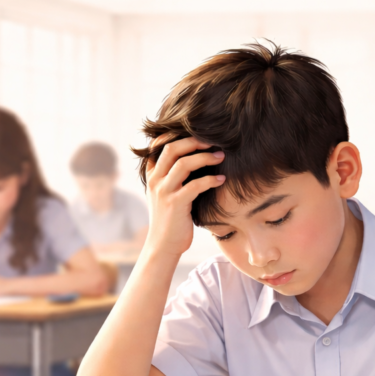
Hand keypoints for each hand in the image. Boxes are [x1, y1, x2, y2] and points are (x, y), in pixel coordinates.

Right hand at [144, 137, 225, 257]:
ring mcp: (164, 191)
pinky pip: (194, 185)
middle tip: (213, 140)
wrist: (163, 245)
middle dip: (194, 140)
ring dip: (205, 157)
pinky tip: (222, 179)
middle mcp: (156, 180)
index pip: (158, 145)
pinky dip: (210, 180)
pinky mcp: (175, 204)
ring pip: (183, 164)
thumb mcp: (167, 194)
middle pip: (172, 148)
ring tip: (221, 156)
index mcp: (152, 175)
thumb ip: (175, 177)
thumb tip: (196, 159)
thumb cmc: (171, 219)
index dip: (175, 134)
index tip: (196, 130)